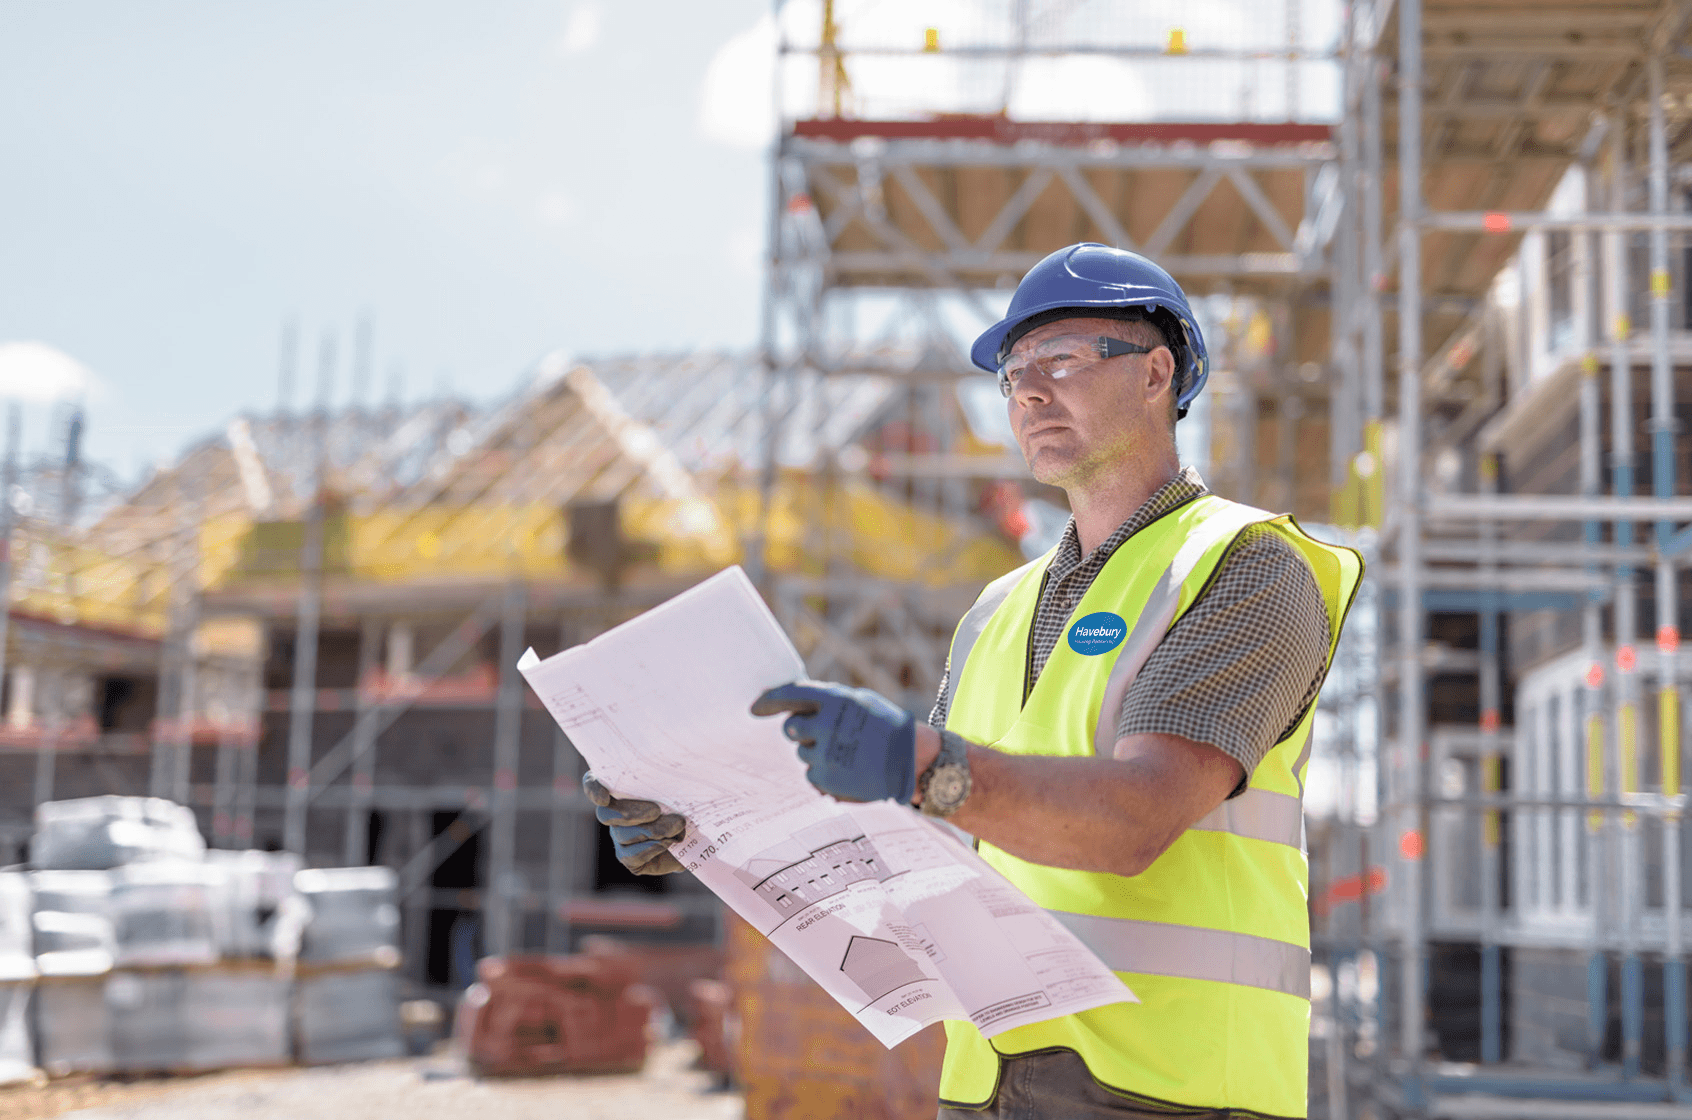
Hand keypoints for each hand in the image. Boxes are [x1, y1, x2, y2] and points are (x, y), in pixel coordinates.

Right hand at [583, 773, 685, 874]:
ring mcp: (620, 836)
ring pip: (622, 835)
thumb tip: (672, 766)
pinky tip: (668, 843)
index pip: (594, 783)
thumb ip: (672, 774)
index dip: (593, 789)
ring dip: (652, 830)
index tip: (604, 797)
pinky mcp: (629, 858)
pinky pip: (630, 856)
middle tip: (656, 811)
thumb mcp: (682, 783)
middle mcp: (616, 812)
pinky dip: (651, 848)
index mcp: (623, 786)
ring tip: (677, 826)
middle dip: (630, 812)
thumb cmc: (689, 800)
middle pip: (606, 813)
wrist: (702, 833)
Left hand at [750, 680, 915, 803]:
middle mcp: (825, 726)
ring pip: (803, 753)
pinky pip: (812, 774)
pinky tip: (848, 769)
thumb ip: (826, 701)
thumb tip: (792, 703)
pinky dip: (825, 772)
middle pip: (791, 729)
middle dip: (802, 731)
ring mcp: (824, 755)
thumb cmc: (885, 725)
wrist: (912, 760)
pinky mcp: (825, 779)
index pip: (789, 695)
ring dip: (818, 752)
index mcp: (834, 701)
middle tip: (823, 734)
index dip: (768, 700)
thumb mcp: (859, 701)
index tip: (755, 707)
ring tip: (847, 753)